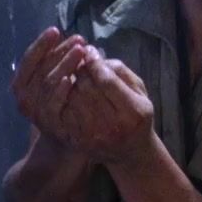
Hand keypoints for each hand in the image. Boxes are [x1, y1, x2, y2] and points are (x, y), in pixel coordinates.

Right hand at [11, 27, 88, 137]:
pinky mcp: (48, 125)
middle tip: (77, 39)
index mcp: (22, 86)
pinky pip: (53, 105)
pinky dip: (61, 90)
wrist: (65, 148)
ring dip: (64, 65)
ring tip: (80, 51)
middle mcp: (24, 99)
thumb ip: (58, 66)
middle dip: (58, 51)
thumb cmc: (64, 109)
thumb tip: (72, 40)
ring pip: (46, 83)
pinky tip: (72, 79)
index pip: (28, 60)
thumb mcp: (58, 84)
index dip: (40, 45)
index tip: (55, 30)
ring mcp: (35, 113)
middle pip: (39, 69)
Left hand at [57, 47, 155, 162]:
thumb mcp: (139, 90)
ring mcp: (94, 136)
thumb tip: (93, 55)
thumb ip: (119, 71)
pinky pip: (64, 113)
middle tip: (78, 61)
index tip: (88, 50)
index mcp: (133, 111)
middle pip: (86, 88)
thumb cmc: (136, 113)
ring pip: (72, 99)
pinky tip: (67, 90)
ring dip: (69, 82)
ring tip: (73, 74)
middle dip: (80, 70)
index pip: (106, 81)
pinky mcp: (79, 142)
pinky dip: (63, 98)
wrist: (131, 151)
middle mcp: (114, 126)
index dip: (94, 62)